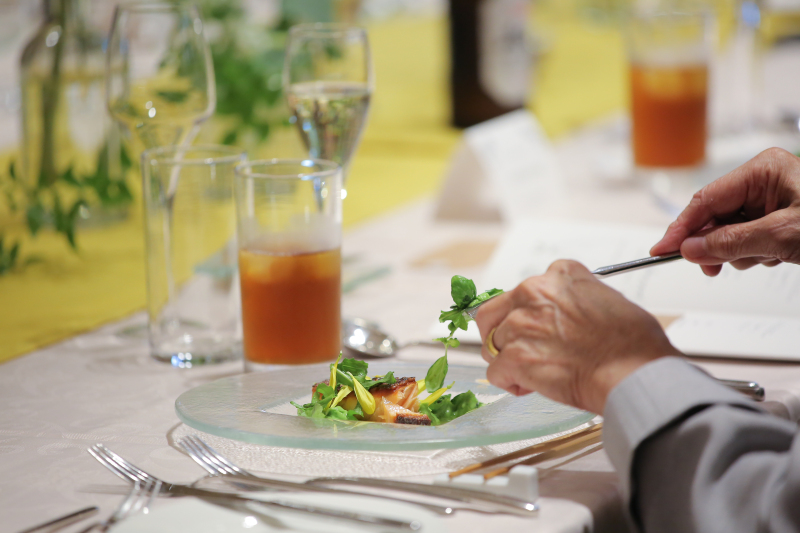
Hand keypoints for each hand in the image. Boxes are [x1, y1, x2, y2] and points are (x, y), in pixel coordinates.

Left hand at [475, 260, 680, 413]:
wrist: (633, 372)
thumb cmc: (632, 343)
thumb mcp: (608, 298)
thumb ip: (577, 298)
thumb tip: (567, 315)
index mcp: (559, 275)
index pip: (525, 290)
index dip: (529, 313)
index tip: (541, 328)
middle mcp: (534, 293)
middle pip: (493, 312)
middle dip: (501, 333)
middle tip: (518, 350)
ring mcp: (521, 324)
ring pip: (492, 344)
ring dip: (508, 361)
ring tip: (534, 372)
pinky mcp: (515, 356)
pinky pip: (496, 372)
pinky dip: (510, 382)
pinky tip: (531, 386)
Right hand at [651, 147, 799, 275]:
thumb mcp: (782, 234)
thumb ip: (733, 241)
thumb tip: (690, 248)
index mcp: (761, 171)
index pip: (706, 200)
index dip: (681, 227)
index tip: (662, 249)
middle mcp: (762, 182)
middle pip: (715, 217)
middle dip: (715, 245)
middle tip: (711, 268)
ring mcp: (770, 202)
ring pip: (729, 233)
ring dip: (740, 252)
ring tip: (765, 256)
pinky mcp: (776, 221)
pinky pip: (747, 239)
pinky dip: (754, 253)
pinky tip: (774, 255)